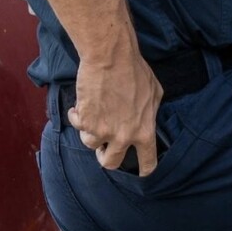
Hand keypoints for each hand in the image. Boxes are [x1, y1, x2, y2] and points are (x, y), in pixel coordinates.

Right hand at [66, 52, 163, 175]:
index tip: (140, 173)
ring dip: (89, 130)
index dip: (143, 170)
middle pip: (111, 163)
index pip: (148, 162)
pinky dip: (77, 115)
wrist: (111, 57)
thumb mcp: (154, 92)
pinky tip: (82, 103)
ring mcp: (103, 132)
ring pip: (90, 144)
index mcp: (144, 131)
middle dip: (105, 156)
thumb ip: (151, 111)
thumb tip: (148, 118)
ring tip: (93, 111)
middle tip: (103, 145)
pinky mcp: (85, 122)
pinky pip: (77, 125)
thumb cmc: (134, 70)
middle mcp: (124, 137)